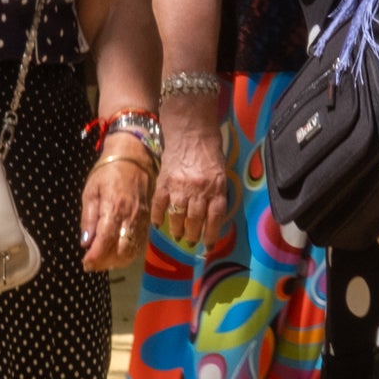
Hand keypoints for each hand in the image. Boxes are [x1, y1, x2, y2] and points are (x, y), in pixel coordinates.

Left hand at [78, 148, 153, 270]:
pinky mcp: (148, 222)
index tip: (85, 263)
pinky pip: (139, 245)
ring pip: (132, 251)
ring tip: (102, 260)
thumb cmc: (108, 172)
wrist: (135, 159)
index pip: (105, 240)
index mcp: (114, 207)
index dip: (95, 256)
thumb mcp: (91, 191)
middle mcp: (131, 217)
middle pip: (121, 251)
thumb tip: (85, 242)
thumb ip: (88, 218)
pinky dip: (128, 255)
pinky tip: (116, 254)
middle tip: (91, 263)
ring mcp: (142, 221)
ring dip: (116, 262)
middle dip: (105, 263)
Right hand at [151, 115, 231, 250]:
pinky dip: (158, 217)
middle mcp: (198, 190)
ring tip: (178, 235)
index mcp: (216, 188)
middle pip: (195, 220)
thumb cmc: (210, 154)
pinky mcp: (164, 182)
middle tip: (190, 241)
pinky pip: (160, 204)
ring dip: (177, 229)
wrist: (191, 132)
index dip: (211, 234)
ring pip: (177, 216)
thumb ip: (216, 195)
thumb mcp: (220, 174)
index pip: (215, 218)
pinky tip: (159, 224)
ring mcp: (179, 187)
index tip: (208, 245)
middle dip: (193, 235)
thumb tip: (211, 219)